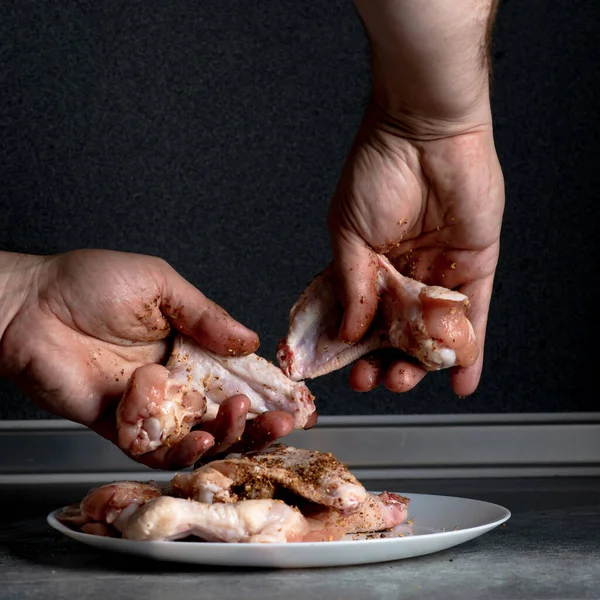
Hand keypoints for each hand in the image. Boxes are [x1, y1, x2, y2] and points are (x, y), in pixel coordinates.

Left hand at [0, 249, 298, 468]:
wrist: (30, 307)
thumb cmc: (87, 283)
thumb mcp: (159, 283)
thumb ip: (205, 314)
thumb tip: (248, 339)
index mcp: (187, 344)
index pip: (236, 372)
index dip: (268, 388)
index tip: (296, 400)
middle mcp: (173, 379)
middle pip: (225, 410)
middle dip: (257, 420)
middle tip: (280, 420)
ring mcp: (149, 406)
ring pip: (199, 435)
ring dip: (226, 435)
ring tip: (237, 418)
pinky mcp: (121, 427)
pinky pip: (156, 449)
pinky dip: (181, 450)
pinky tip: (199, 438)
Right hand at [327, 103, 504, 395]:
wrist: (426, 131)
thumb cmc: (378, 172)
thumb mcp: (348, 234)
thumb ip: (351, 285)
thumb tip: (346, 331)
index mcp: (369, 265)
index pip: (361, 319)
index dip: (354, 349)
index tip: (347, 372)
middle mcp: (404, 273)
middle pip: (397, 332)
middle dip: (385, 362)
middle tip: (377, 379)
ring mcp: (439, 272)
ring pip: (433, 331)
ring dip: (422, 362)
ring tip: (406, 379)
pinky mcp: (475, 266)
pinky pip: (476, 315)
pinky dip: (471, 350)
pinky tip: (462, 379)